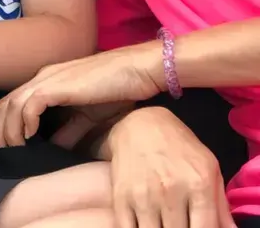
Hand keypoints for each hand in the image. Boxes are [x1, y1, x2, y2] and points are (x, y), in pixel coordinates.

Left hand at [0, 41, 163, 147]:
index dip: (5, 125)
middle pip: (5, 104)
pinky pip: (31, 104)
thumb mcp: (88, 116)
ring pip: (13, 105)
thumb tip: (56, 148)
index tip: (8, 147)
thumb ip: (70, 131)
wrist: (137, 70)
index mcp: (46, 82)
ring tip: (14, 149)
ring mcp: (48, 80)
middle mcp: (41, 78)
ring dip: (10, 130)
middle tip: (2, 152)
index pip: (13, 103)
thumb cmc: (117, 90)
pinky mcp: (58, 85)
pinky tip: (30, 136)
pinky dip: (26, 120)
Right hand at [105, 107, 236, 227]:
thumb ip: (221, 205)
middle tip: (179, 223)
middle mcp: (171, 191)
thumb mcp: (210, 169)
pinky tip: (144, 224)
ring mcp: (143, 195)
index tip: (195, 227)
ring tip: (162, 223)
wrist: (141, 124)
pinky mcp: (120, 196)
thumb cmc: (180, 148)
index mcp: (199, 185)